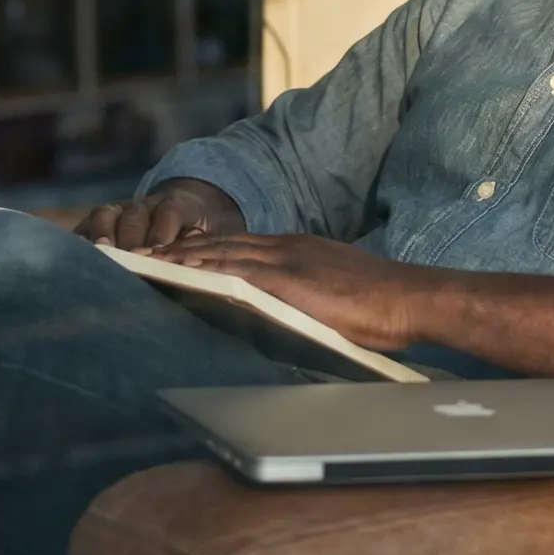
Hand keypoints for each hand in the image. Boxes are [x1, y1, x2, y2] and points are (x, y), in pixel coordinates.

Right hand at [74, 177, 244, 251]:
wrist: (191, 208)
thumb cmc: (208, 232)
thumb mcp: (219, 236)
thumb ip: (211, 250)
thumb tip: (209, 273)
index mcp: (180, 204)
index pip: (170, 212)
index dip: (161, 233)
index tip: (156, 255)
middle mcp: (147, 204)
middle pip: (135, 215)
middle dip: (130, 239)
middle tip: (129, 263)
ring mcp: (123, 210)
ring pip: (107, 213)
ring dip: (102, 233)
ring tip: (100, 256)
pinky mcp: (104, 221)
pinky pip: (87, 224)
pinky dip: (82, 240)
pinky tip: (78, 260)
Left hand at [149, 232, 437, 351]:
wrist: (410, 297)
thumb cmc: (382, 304)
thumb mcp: (335, 290)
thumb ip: (305, 292)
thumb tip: (283, 309)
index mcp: (298, 249)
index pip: (239, 245)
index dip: (202, 249)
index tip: (174, 253)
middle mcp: (288, 247)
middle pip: (221, 244)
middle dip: (179, 250)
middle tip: (143, 254)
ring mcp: (287, 261)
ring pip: (220, 253)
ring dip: (179, 258)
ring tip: (146, 263)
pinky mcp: (289, 279)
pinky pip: (235, 272)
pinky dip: (202, 271)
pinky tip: (179, 276)